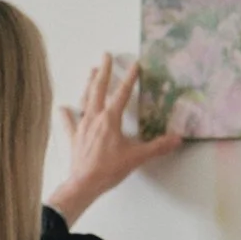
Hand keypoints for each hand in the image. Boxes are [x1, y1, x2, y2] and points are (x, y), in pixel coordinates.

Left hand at [47, 55, 183, 223]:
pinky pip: (69, 122)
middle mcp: (94, 117)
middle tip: (106, 56)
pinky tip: (63, 107)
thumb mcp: (138, 157)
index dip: (130, 78)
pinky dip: (66, 114)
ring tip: (91, 71)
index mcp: (110, 119)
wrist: (85, 183)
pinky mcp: (74, 136)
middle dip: (104, 71)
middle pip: (99, 89)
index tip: (135, 64)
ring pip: (85, 99)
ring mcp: (82, 125)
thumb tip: (177, 139)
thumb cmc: (110, 169)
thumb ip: (158, 147)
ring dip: (88, 84)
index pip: (122, 93)